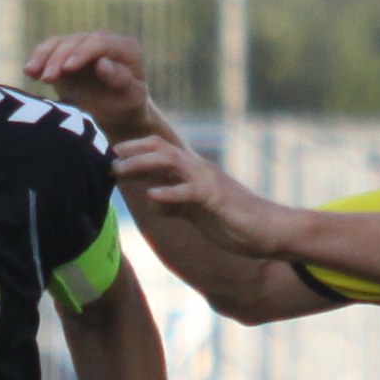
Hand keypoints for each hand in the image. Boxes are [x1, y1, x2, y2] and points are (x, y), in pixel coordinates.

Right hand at [24, 31, 157, 136]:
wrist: (116, 116)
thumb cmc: (126, 108)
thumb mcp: (131, 99)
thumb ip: (120, 80)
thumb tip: (102, 63)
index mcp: (126, 48)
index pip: (101, 43)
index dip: (83, 53)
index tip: (68, 68)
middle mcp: (104, 40)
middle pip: (76, 41)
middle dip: (59, 58)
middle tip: (48, 79)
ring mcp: (83, 46)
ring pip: (59, 43)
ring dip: (43, 57)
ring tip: (31, 73)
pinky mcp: (66, 54)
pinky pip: (49, 51)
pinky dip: (38, 60)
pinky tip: (29, 72)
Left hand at [112, 136, 306, 260]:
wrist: (272, 231)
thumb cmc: (236, 223)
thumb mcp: (199, 213)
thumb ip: (177, 205)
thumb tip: (155, 203)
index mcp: (194, 173)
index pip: (160, 150)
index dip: (134, 150)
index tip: (110, 155)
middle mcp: (199, 171)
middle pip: (160, 148)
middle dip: (131, 151)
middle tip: (107, 159)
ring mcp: (208, 182)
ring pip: (170, 162)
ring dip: (141, 164)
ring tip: (118, 170)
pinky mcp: (217, 200)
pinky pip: (190, 193)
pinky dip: (170, 194)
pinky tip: (152, 197)